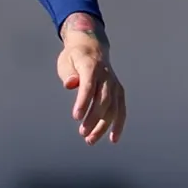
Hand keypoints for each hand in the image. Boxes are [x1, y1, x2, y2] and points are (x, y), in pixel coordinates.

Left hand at [56, 13, 125, 144]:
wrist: (92, 47)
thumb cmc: (74, 58)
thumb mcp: (66, 61)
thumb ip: (68, 73)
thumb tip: (70, 84)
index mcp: (91, 66)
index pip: (88, 86)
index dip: (83, 102)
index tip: (76, 117)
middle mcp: (106, 76)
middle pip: (103, 100)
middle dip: (93, 118)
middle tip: (82, 133)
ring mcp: (114, 84)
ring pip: (113, 108)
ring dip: (103, 126)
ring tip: (90, 140)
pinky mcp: (118, 92)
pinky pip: (121, 110)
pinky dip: (118, 125)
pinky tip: (113, 139)